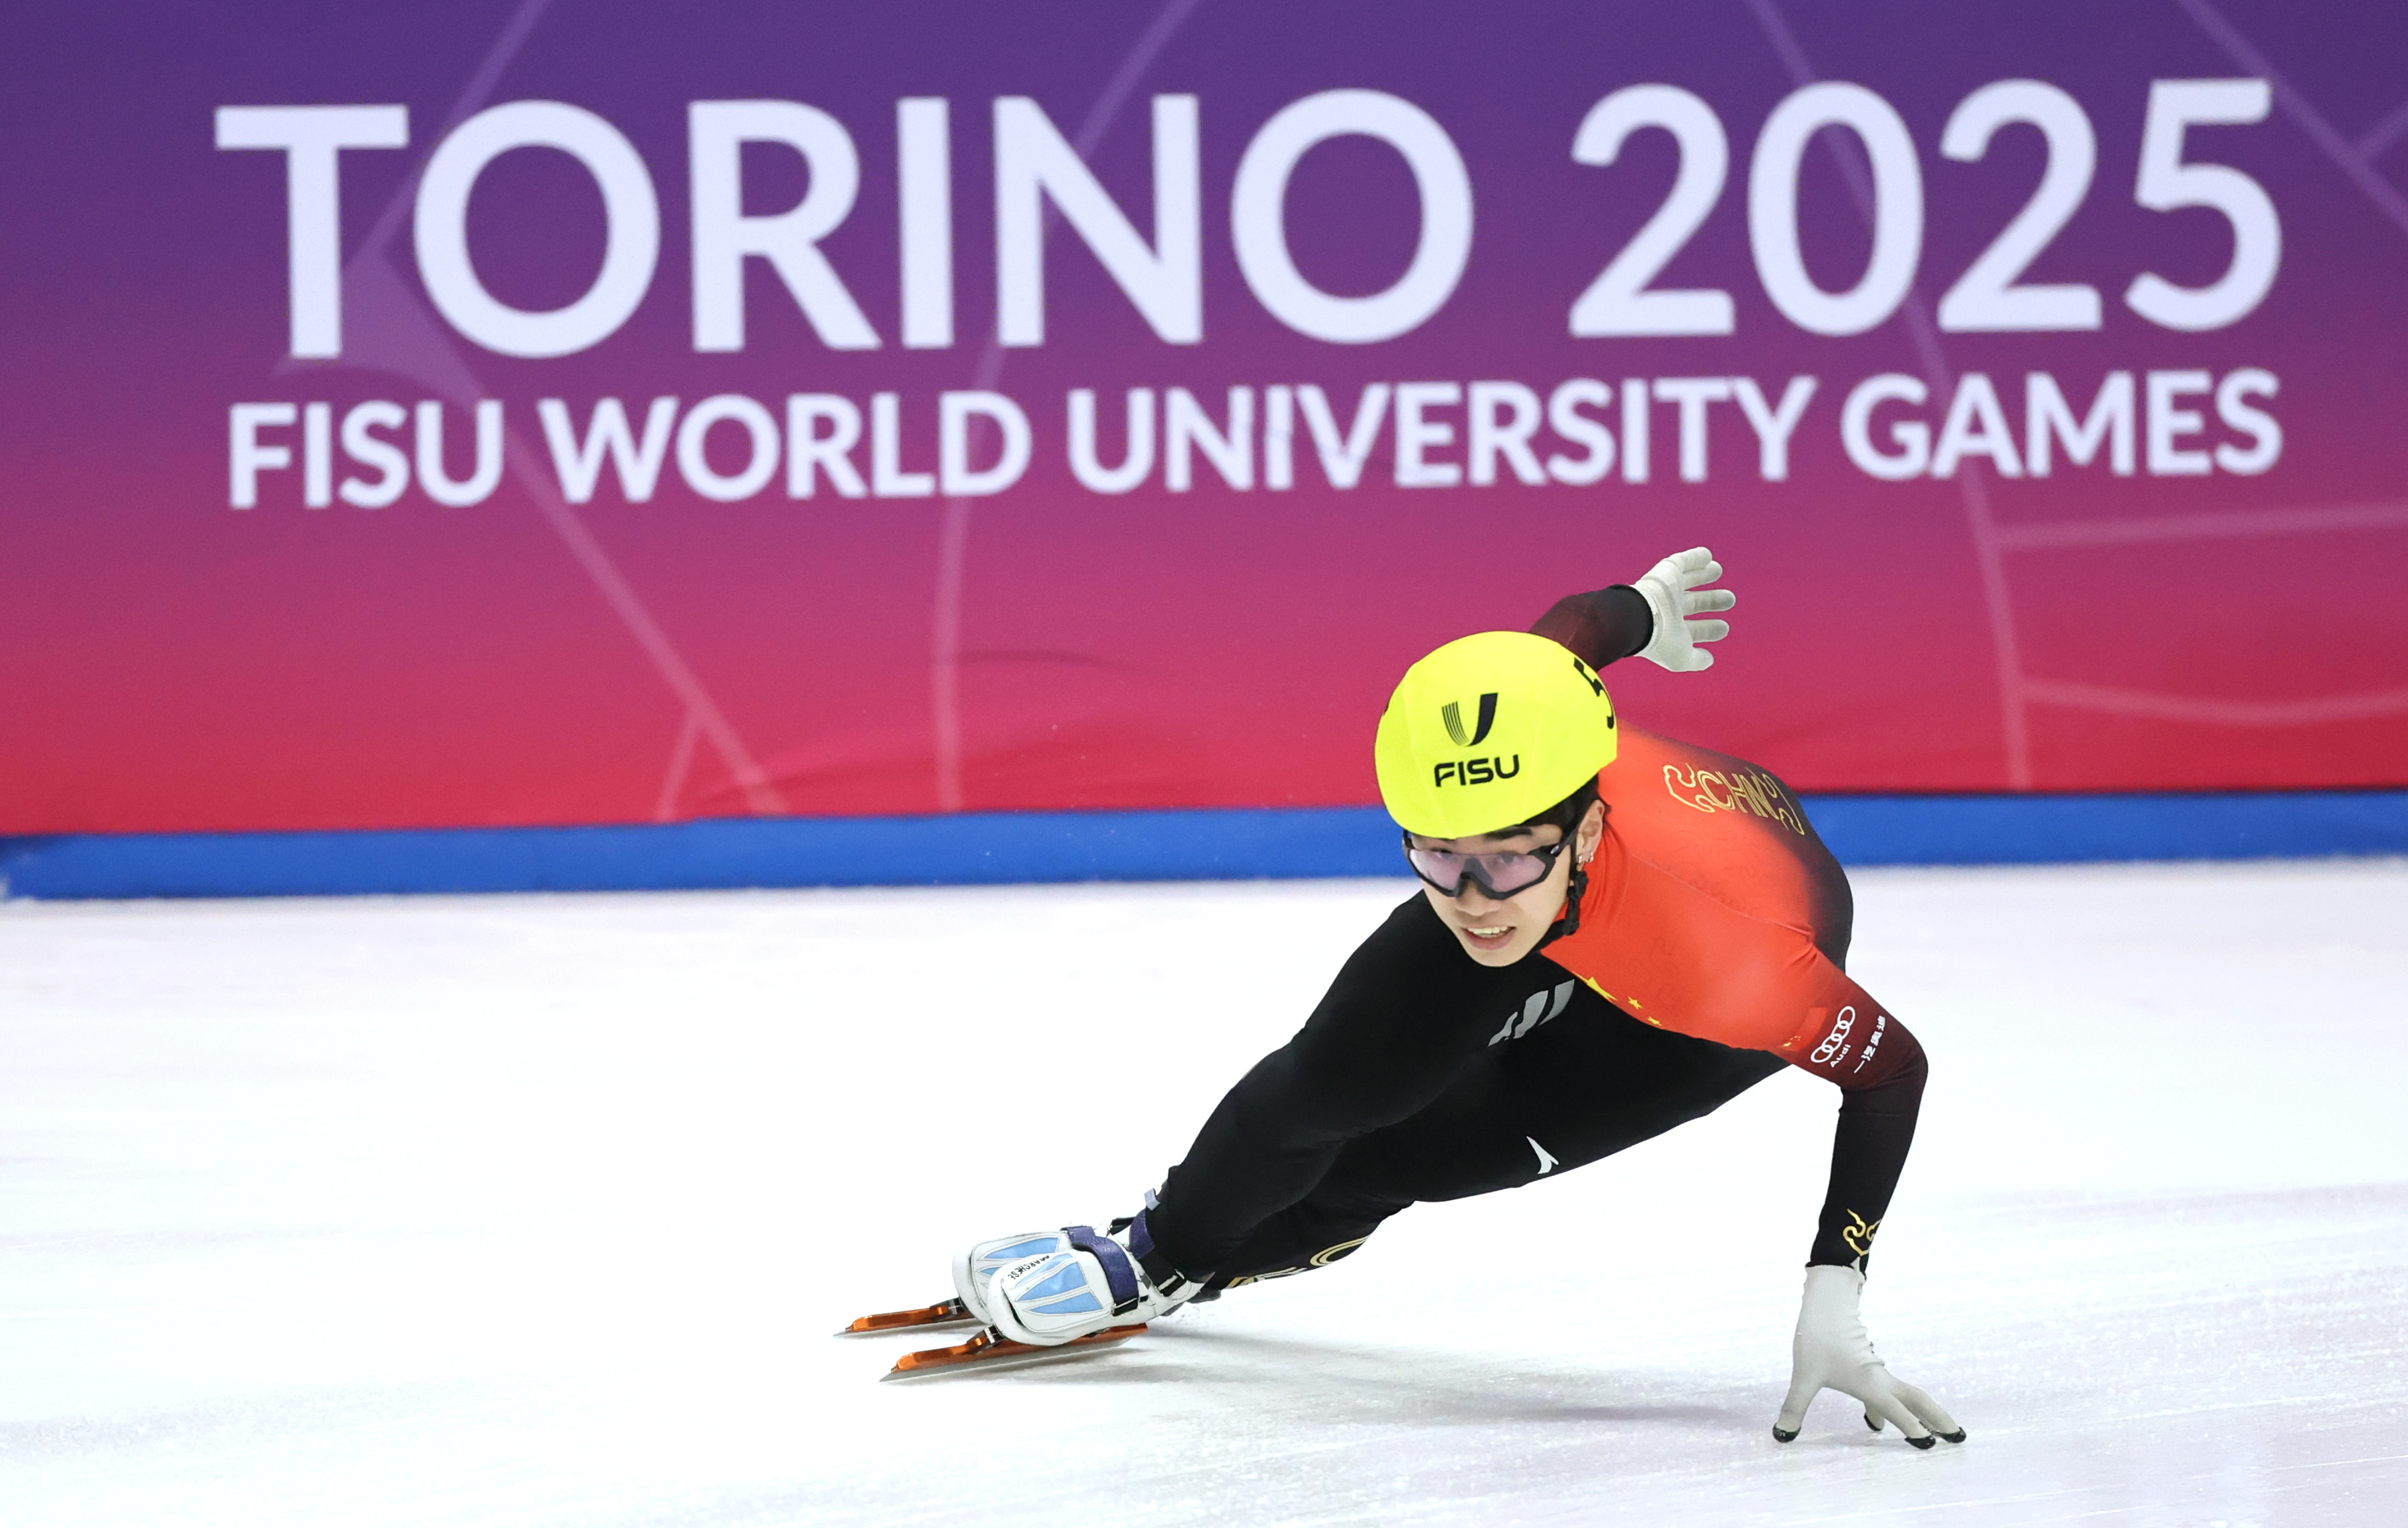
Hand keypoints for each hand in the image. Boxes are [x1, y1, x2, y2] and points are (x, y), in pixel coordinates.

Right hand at [1633, 547, 1733, 671]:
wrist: (1641, 616)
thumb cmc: (1660, 640)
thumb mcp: (1681, 658)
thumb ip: (1697, 661)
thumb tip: (1710, 660)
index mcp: (1671, 630)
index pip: (1693, 629)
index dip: (1709, 629)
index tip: (1724, 628)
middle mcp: (1669, 608)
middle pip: (1693, 603)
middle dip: (1711, 601)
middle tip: (1729, 600)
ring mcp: (1668, 589)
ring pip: (1688, 579)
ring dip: (1703, 574)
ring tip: (1717, 570)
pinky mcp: (1666, 570)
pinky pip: (1682, 560)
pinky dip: (1695, 557)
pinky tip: (1707, 555)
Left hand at [1773, 1265, 1963, 1447]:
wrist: (1825, 1302)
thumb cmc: (1816, 1338)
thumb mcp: (1803, 1376)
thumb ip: (1795, 1407)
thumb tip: (1781, 1434)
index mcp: (1870, 1383)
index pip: (1898, 1410)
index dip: (1913, 1428)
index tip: (1930, 1445)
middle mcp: (1879, 1378)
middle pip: (1917, 1400)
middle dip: (1938, 1418)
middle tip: (1958, 1437)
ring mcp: (1876, 1371)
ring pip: (1906, 1395)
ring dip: (1921, 1413)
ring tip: (1931, 1432)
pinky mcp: (1868, 1365)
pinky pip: (1888, 1392)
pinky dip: (1894, 1408)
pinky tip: (1877, 1421)